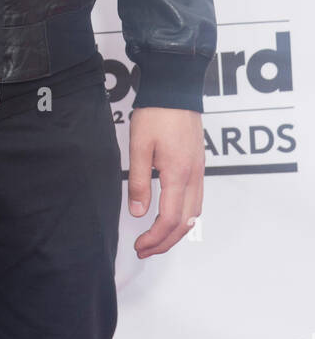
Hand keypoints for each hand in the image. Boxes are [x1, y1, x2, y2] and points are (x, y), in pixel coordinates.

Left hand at [127, 106, 203, 257]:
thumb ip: (139, 181)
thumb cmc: (156, 113)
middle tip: (145, 250)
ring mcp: (199, 170)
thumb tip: (139, 212)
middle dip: (165, 242)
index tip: (139, 245)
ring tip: (157, 239)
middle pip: (186, 223)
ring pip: (195, 213)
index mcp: (178, 173)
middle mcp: (194, 176)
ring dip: (177, 232)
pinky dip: (185, 217)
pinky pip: (197, 199)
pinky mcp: (199, 164)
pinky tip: (171, 216)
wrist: (175, 88)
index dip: (155, 238)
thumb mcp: (139, 146)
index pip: (171, 219)